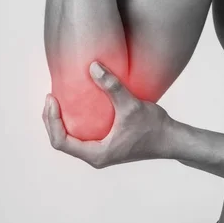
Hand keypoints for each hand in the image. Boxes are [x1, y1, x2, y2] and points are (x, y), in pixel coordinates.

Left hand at [42, 62, 173, 168]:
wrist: (172, 139)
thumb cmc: (154, 127)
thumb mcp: (131, 105)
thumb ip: (112, 87)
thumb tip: (93, 66)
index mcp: (96, 154)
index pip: (61, 141)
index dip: (51, 121)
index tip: (52, 99)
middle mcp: (96, 156)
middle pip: (62, 141)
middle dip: (52, 120)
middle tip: (51, 97)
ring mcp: (102, 152)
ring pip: (72, 140)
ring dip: (62, 122)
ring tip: (59, 100)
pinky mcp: (108, 145)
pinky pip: (83, 136)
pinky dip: (76, 122)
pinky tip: (79, 105)